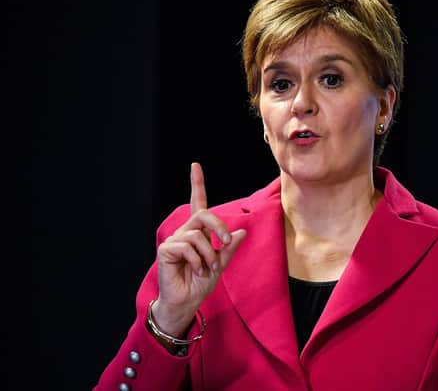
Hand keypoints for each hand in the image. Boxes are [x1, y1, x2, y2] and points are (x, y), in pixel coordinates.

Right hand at [153, 162, 246, 336]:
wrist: (187, 302)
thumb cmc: (200, 283)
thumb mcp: (221, 264)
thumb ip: (229, 248)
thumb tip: (241, 232)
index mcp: (198, 233)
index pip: (197, 203)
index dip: (196, 184)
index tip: (195, 166)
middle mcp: (185, 232)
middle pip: (203, 214)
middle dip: (218, 226)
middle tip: (225, 242)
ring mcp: (175, 240)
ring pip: (198, 234)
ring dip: (209, 253)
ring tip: (209, 268)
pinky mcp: (167, 250)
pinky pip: (188, 246)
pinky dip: (198, 260)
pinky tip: (197, 270)